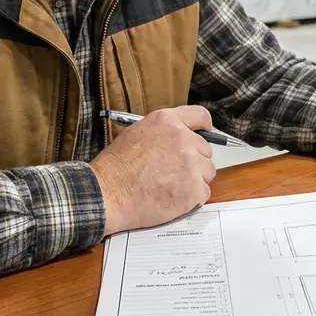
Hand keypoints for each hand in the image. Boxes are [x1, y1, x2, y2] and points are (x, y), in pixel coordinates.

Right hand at [90, 105, 217, 235]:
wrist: (108, 194)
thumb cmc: (116, 168)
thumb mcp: (137, 133)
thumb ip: (163, 132)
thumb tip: (179, 137)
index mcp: (167, 121)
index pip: (200, 116)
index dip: (205, 127)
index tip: (206, 133)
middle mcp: (183, 138)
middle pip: (205, 149)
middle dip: (194, 161)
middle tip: (174, 172)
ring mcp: (191, 163)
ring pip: (207, 171)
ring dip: (195, 180)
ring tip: (171, 186)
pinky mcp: (194, 188)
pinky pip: (204, 192)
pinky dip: (192, 198)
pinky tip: (173, 198)